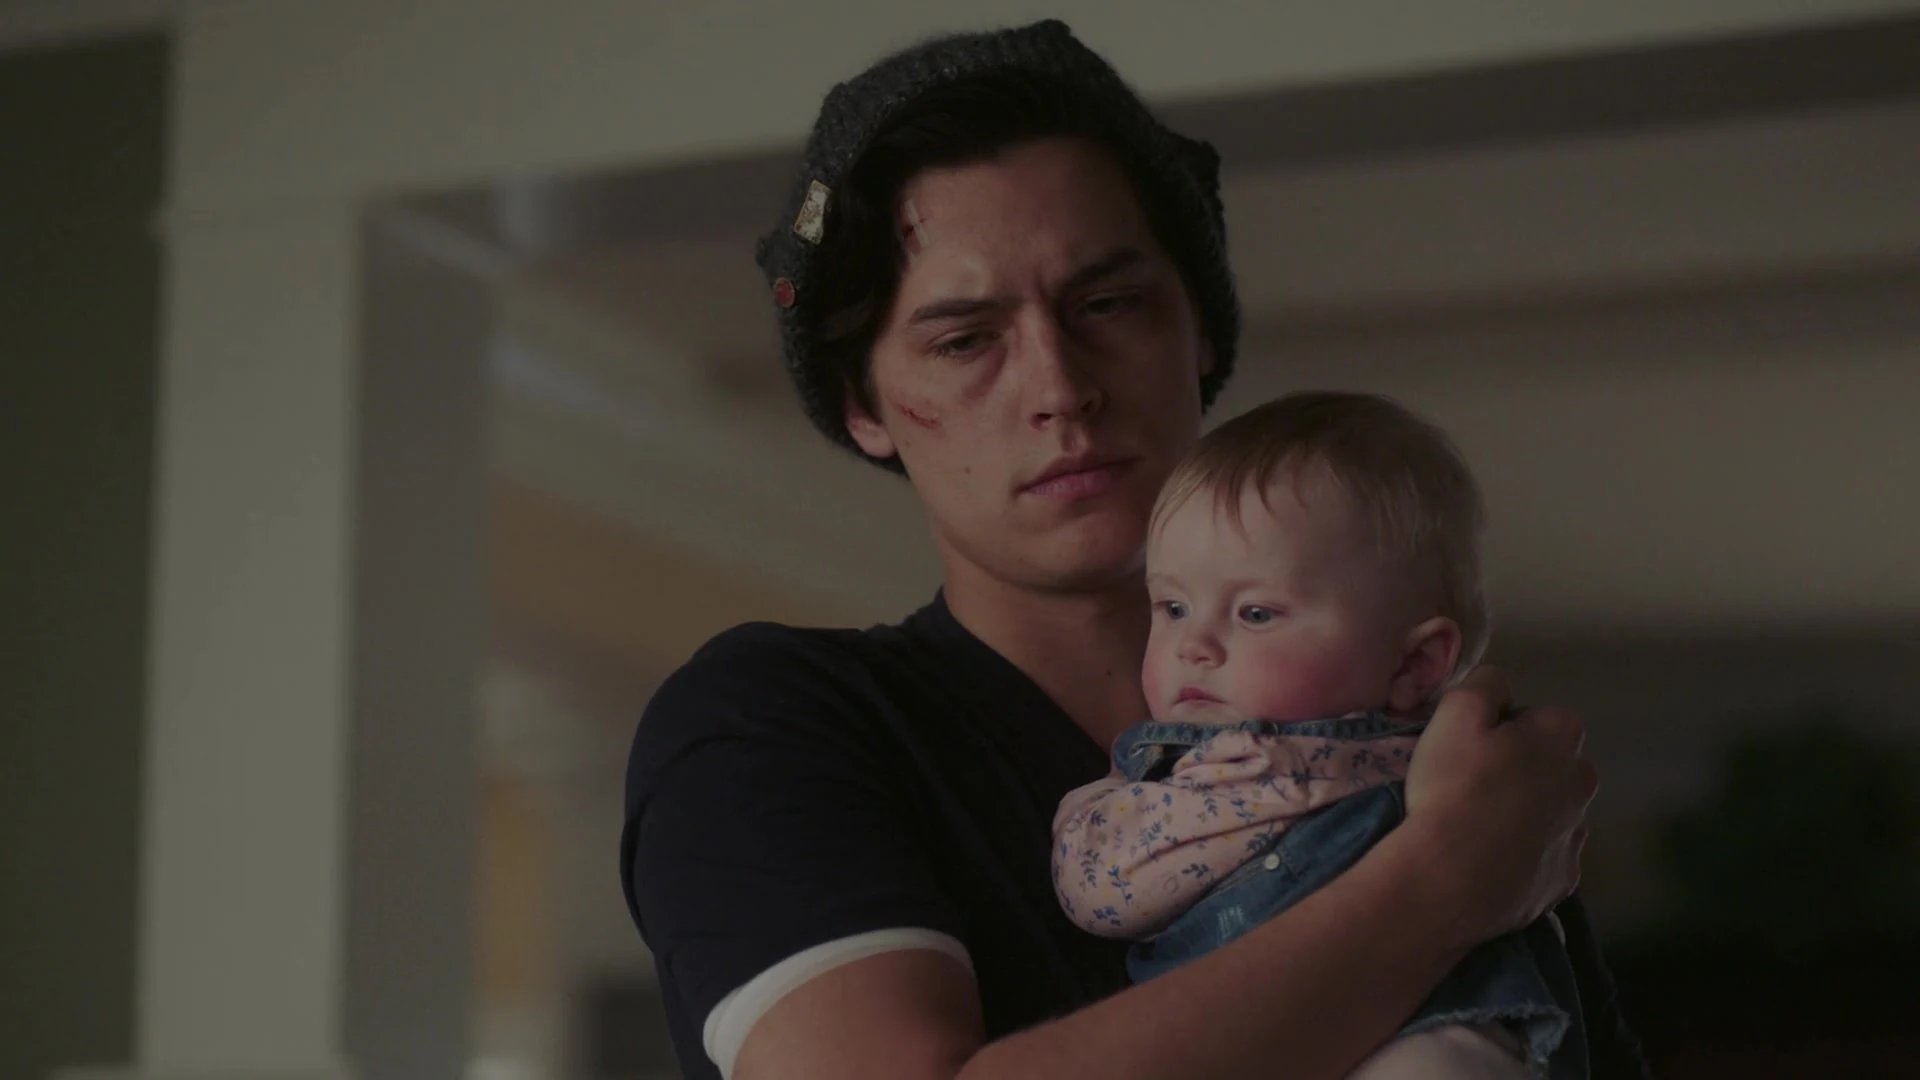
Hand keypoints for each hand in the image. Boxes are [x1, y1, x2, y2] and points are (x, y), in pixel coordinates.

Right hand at [1402, 666, 1596, 944]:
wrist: (1452, 878)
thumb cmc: (1454, 787)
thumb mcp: (1456, 711)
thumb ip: (1485, 684)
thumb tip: (1500, 686)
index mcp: (1561, 736)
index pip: (1539, 716)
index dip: (1504, 727)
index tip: (1473, 746)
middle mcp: (1582, 782)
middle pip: (1554, 765)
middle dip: (1525, 769)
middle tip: (1475, 785)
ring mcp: (1577, 835)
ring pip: (1553, 811)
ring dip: (1526, 813)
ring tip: (1479, 828)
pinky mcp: (1564, 879)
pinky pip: (1547, 856)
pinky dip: (1526, 856)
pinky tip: (1492, 861)